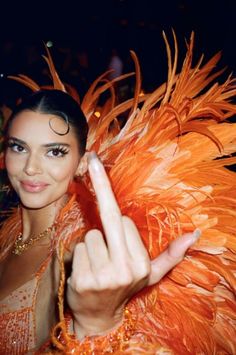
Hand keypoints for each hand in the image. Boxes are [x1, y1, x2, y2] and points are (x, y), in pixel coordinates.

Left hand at [67, 152, 200, 338]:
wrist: (99, 316)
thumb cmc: (124, 287)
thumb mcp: (151, 274)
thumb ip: (171, 255)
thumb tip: (194, 234)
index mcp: (142, 265)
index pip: (124, 221)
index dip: (119, 227)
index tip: (118, 238)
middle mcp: (125, 271)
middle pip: (110, 219)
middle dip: (102, 197)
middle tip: (97, 180)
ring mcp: (103, 277)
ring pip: (91, 234)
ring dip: (91, 245)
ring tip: (97, 262)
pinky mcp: (83, 281)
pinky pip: (77, 248)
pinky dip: (79, 255)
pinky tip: (86, 270)